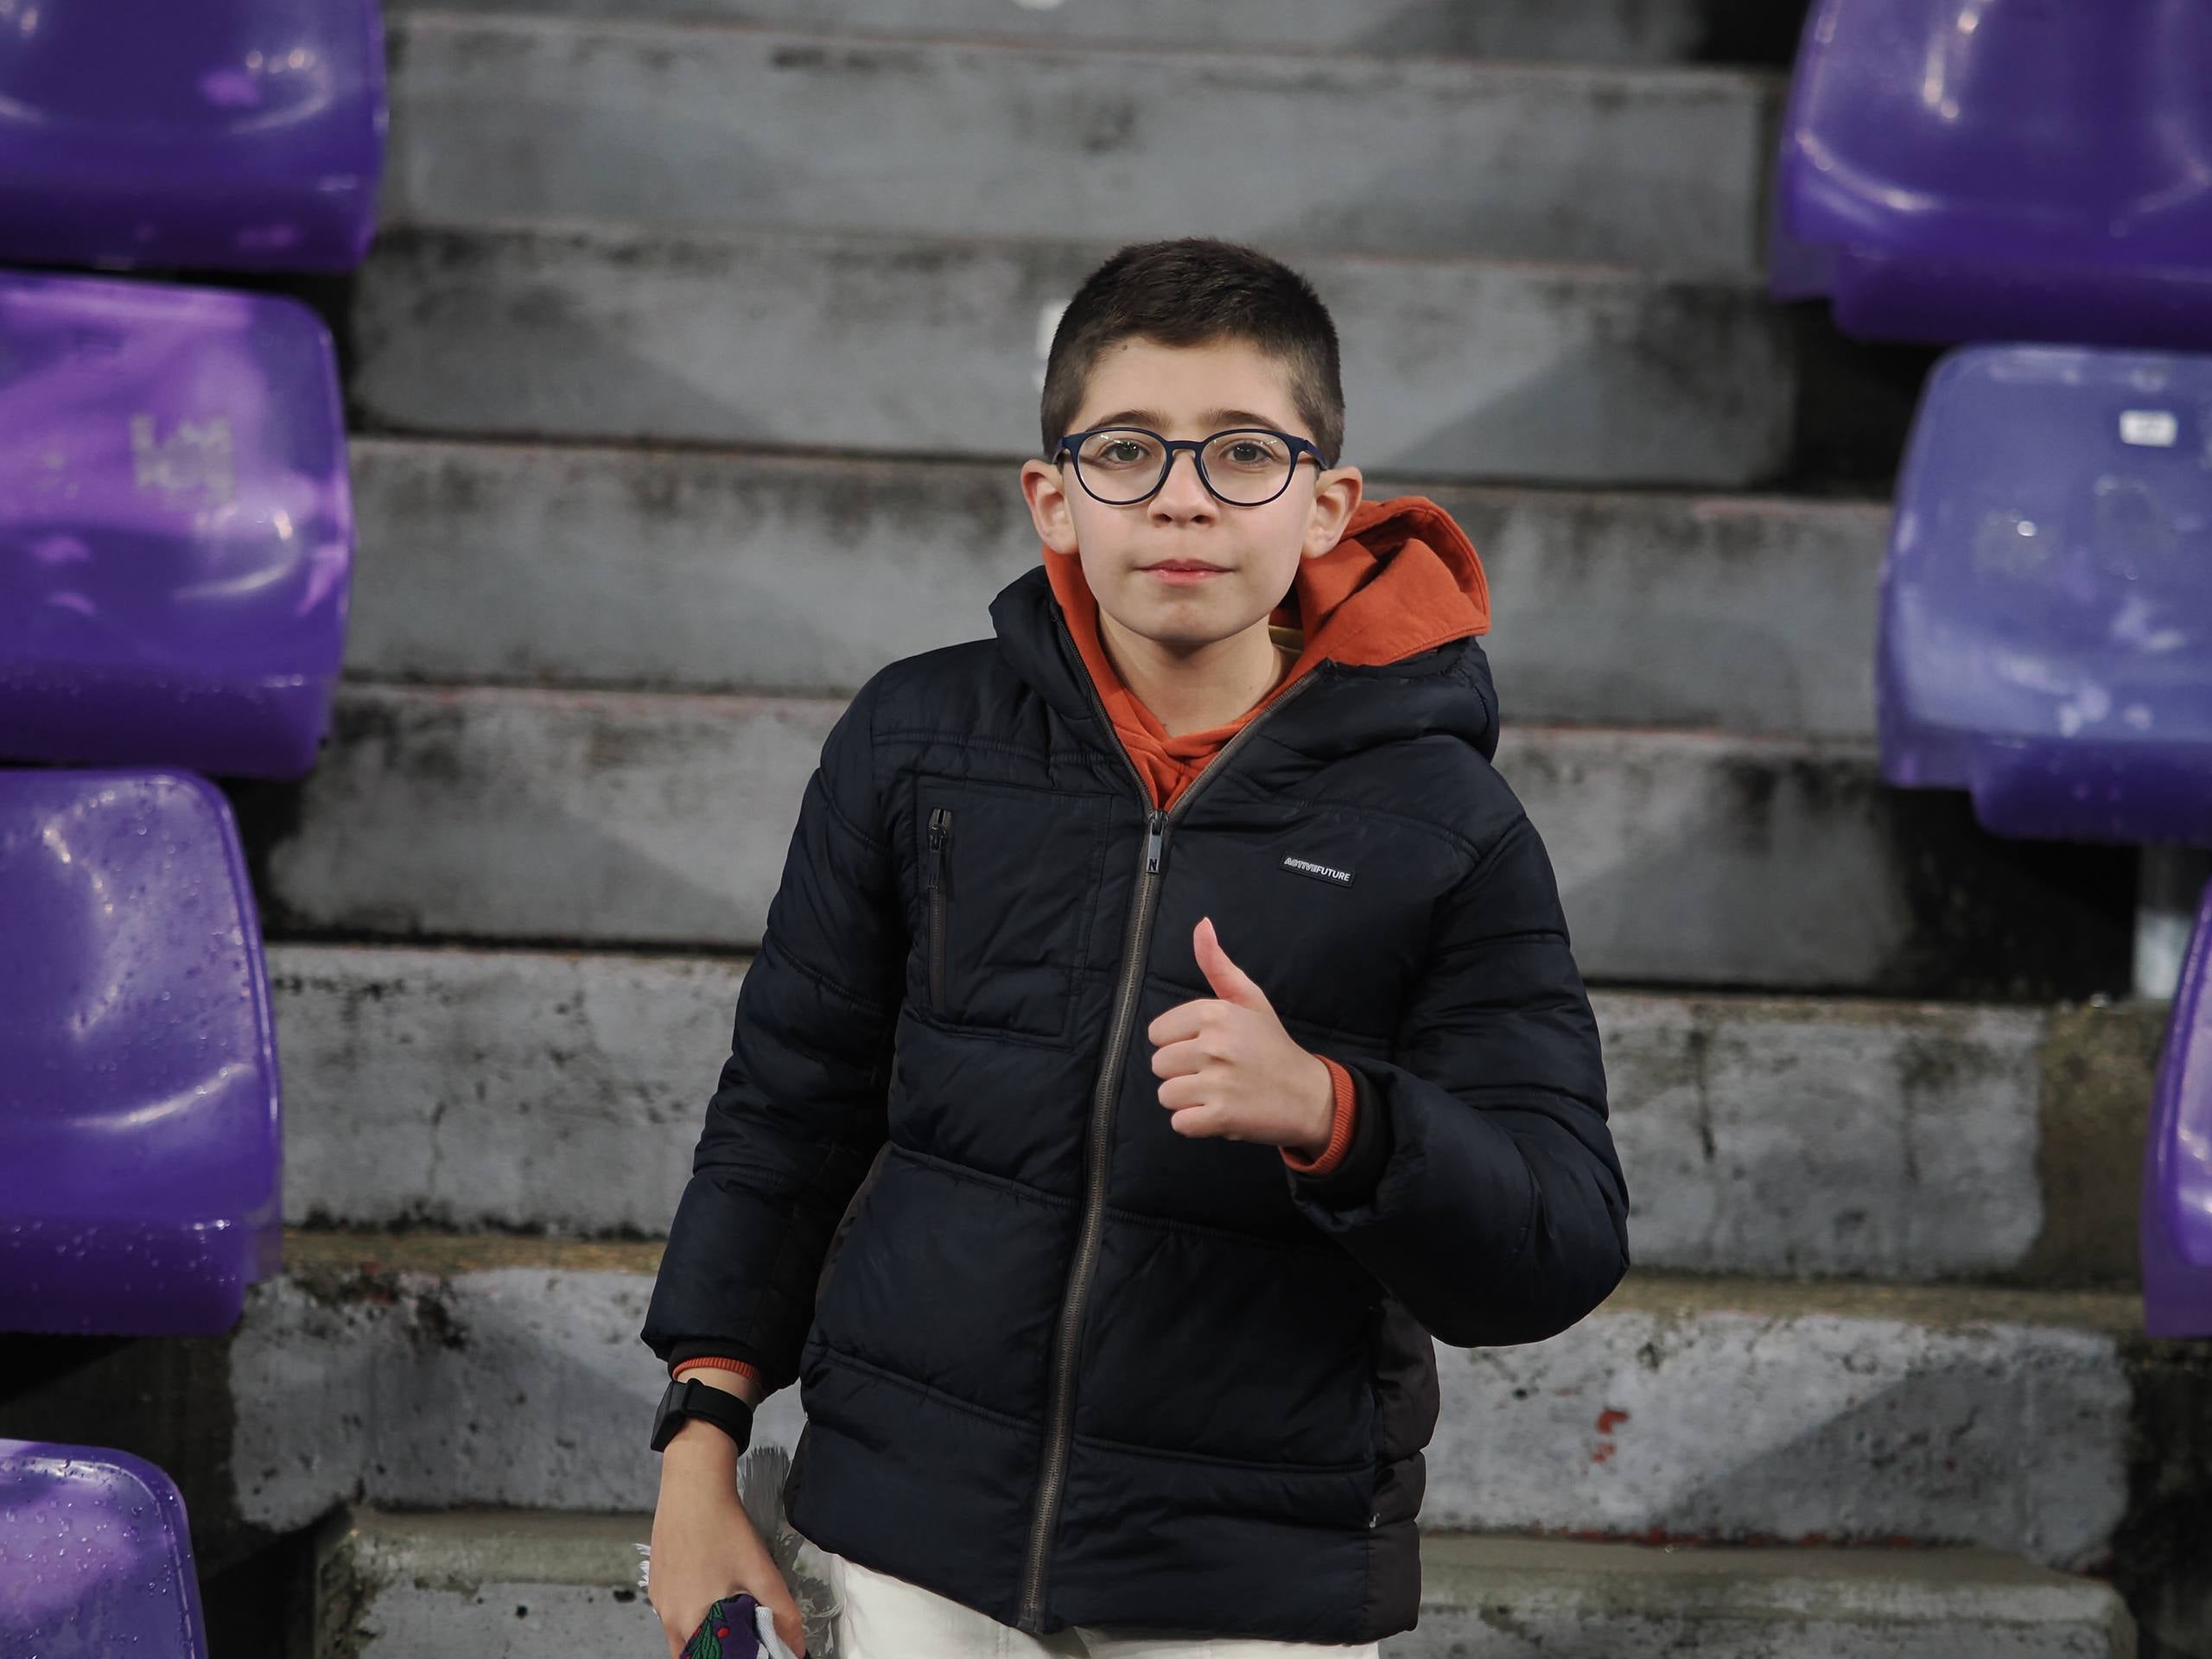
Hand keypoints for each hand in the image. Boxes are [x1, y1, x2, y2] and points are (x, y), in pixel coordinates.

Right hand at [650, 1424, 807, 1657]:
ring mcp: (658, 1600)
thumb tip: (796, 1647)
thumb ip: (781, 1614)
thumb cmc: (724, 1528)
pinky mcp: (656, 1583)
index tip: (750, 1645)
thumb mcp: (761, 1572)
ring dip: (706, 1631)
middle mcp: (668, 1618)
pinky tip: (713, 1587)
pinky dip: (694, 1612)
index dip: (734, 1655)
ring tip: (732, 1609)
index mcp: (690, 1623)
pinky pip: (674, 1612)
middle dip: (720, 1648)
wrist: (693, 1486)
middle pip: (694, 1653)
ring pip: (682, 1634)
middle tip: (745, 1630)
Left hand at [1146, 916, 1334, 1156]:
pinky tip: (1220, 1113)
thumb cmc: (1272, 1047)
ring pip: (1165, 1095)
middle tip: (1218, 1073)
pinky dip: (1196, 1124)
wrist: (1309, 1095)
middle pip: (1158, 1065)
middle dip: (1183, 1073)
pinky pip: (1179, 1123)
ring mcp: (1217, 1082)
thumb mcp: (1250, 1000)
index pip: (1157, 1033)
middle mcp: (1214, 1044)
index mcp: (1215, 1013)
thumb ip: (1218, 966)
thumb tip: (1201, 924)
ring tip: (1218, 1093)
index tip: (1209, 1048)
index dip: (1179, 1043)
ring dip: (1188, 1100)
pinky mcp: (1220, 1116)